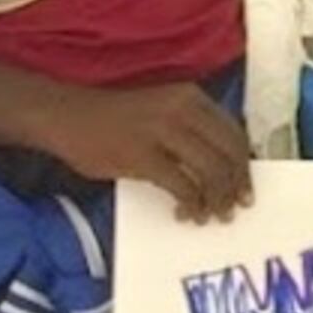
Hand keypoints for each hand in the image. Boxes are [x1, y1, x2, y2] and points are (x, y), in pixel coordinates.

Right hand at [37, 81, 251, 222]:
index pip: (233, 133)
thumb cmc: (113, 117)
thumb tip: (220, 166)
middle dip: (235, 186)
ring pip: (211, 171)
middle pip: (228, 154)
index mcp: (189, 96)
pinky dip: (191, 205)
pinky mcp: (143, 156)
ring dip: (216, 200)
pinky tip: (186, 214)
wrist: (67, 116)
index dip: (243, 166)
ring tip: (211, 216)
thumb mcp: (161, 109)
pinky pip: (182, 186)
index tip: (244, 189)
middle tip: (233, 209)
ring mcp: (163, 131)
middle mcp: (182, 109)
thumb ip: (190, 129)